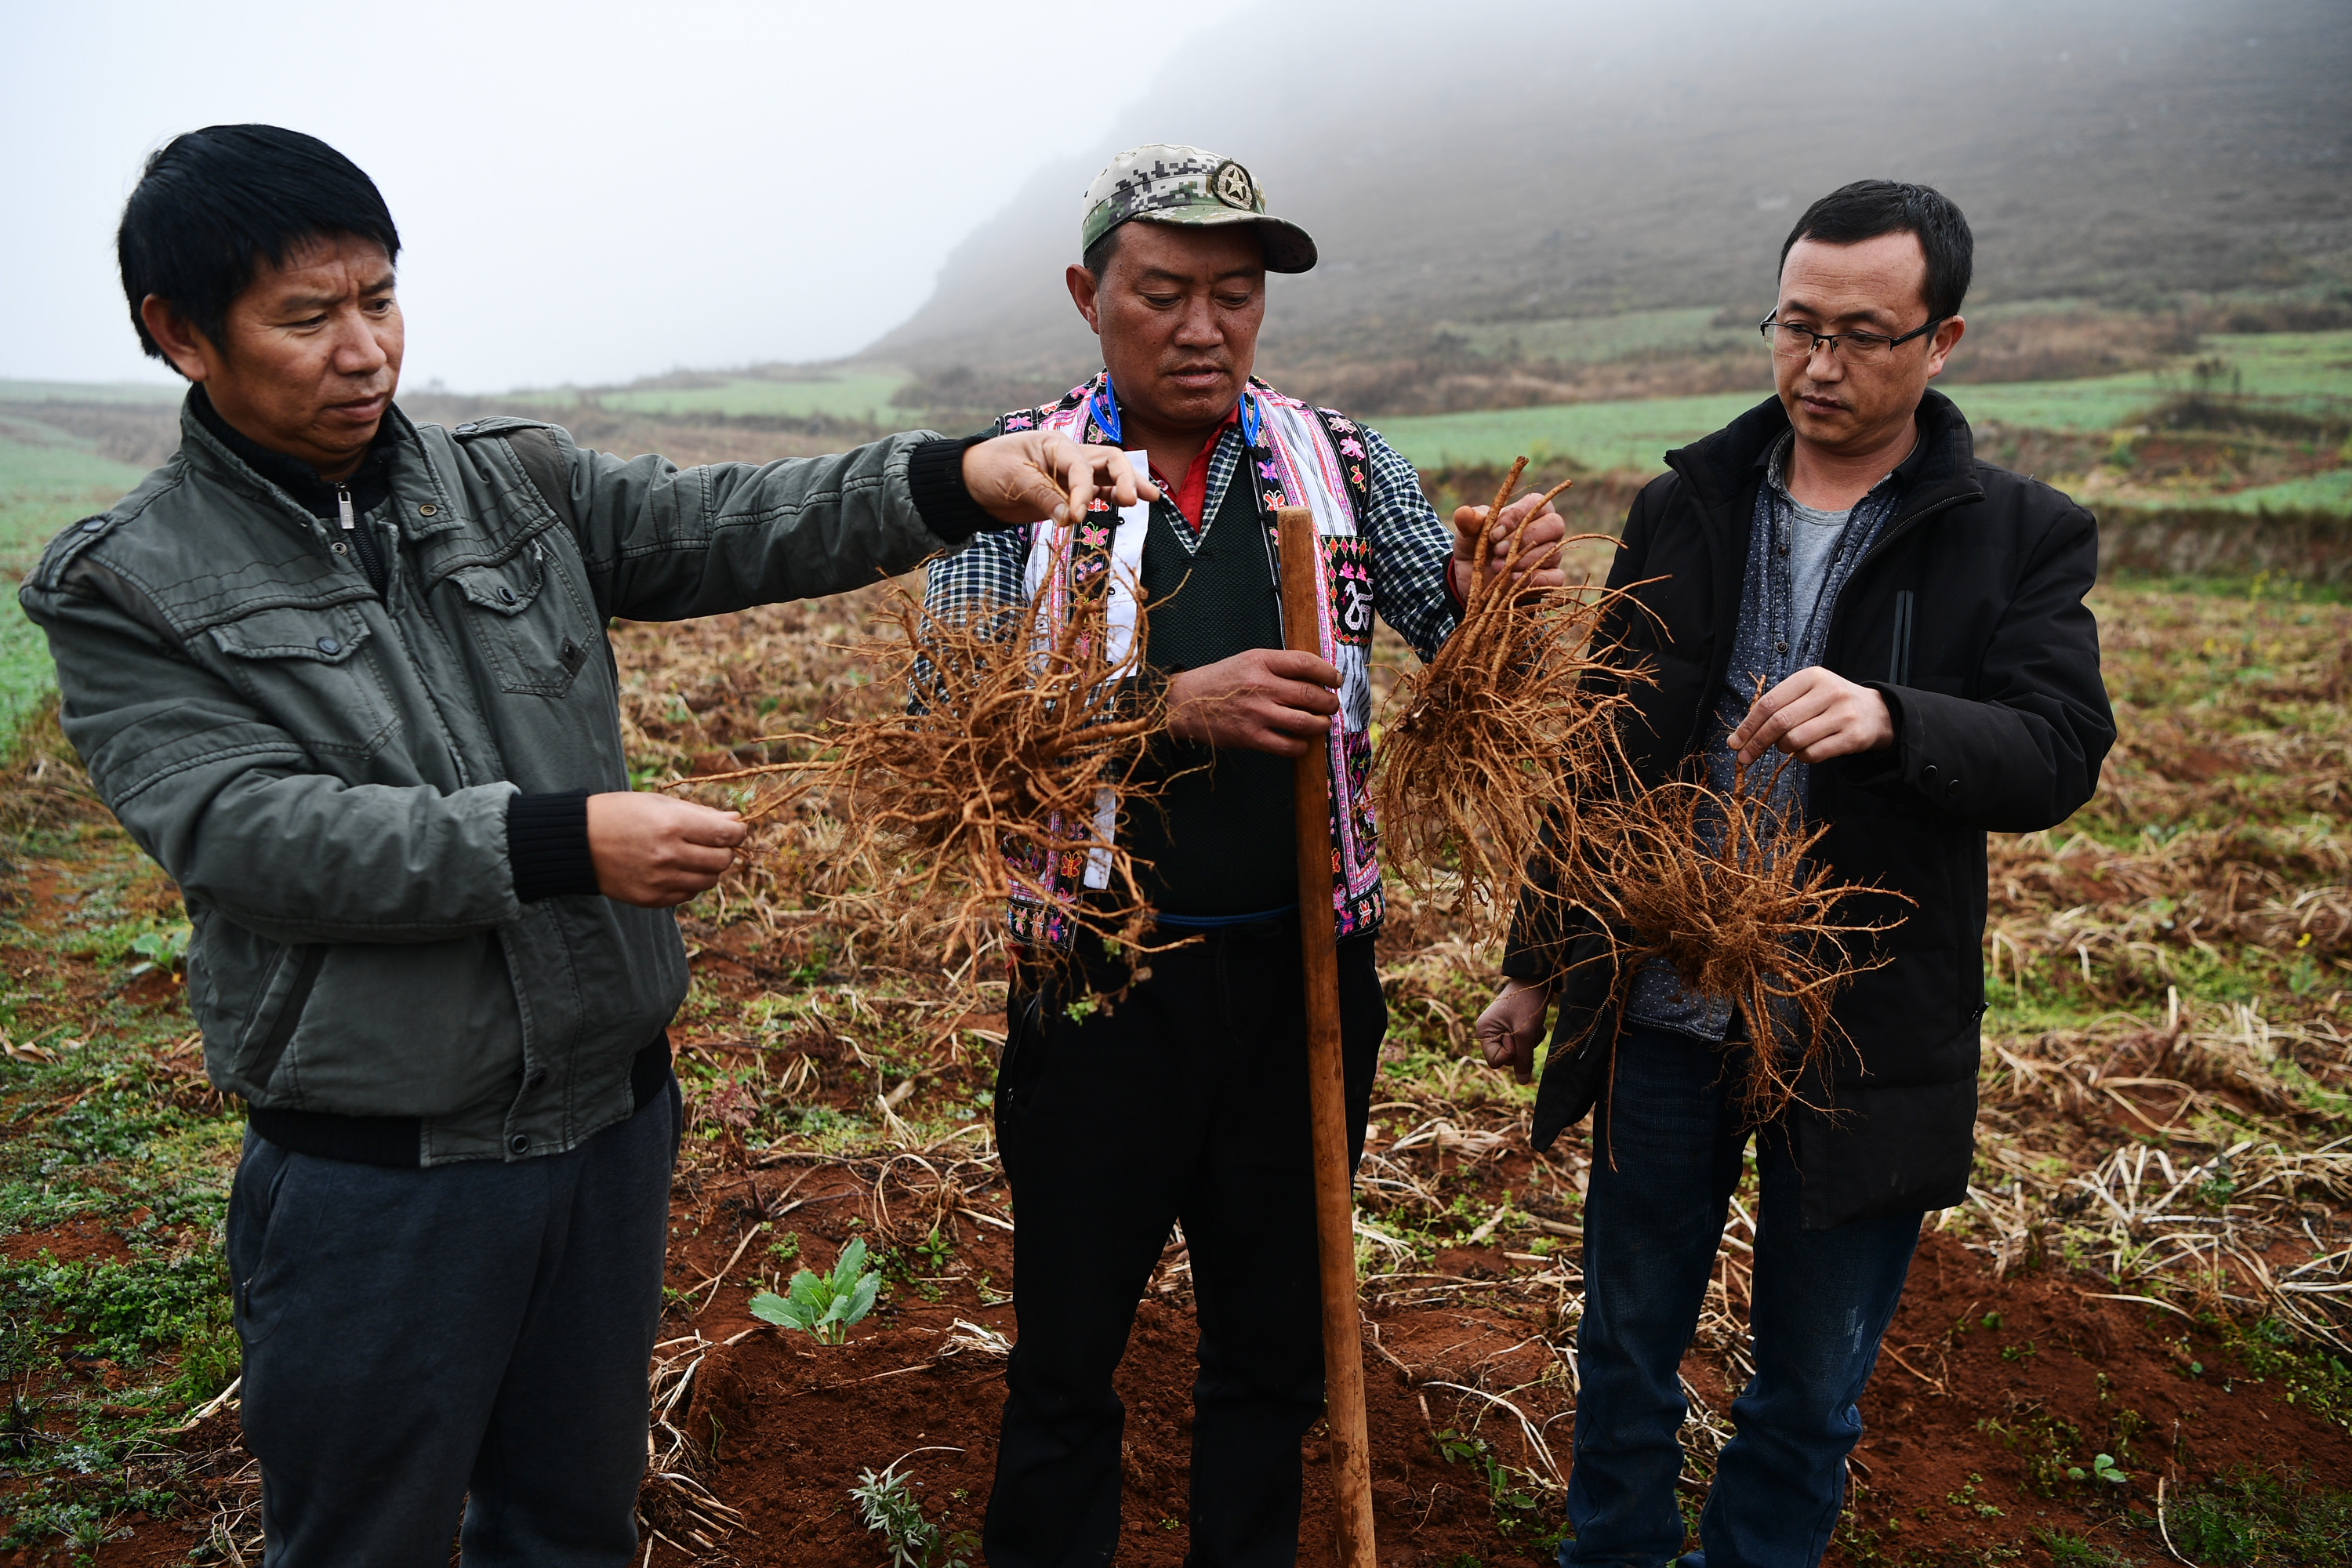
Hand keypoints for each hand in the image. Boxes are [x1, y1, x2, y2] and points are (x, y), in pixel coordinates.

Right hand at [586, 793, 747, 907]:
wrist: (578, 842)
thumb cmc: (621, 814)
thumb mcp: (659, 803)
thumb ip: (700, 814)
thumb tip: (736, 822)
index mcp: (672, 825)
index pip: (726, 834)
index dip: (738, 831)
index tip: (736, 829)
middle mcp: (668, 855)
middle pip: (722, 860)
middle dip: (725, 850)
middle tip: (714, 842)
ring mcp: (660, 880)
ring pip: (709, 881)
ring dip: (709, 868)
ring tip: (692, 855)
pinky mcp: (651, 899)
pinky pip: (688, 894)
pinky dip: (690, 882)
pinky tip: (676, 869)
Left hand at [961, 431, 1159, 526]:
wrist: (972, 482)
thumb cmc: (989, 469)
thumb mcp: (1013, 480)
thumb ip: (1043, 497)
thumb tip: (1070, 519)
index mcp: (1055, 445)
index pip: (1081, 467)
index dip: (1083, 492)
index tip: (1075, 516)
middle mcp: (1069, 456)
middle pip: (1109, 460)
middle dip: (1125, 477)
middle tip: (1133, 500)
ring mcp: (1071, 474)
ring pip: (1109, 474)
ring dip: (1129, 484)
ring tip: (1151, 498)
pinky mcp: (1068, 492)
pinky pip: (1097, 491)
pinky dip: (1112, 497)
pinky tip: (1127, 505)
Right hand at [1166, 648, 1341, 756]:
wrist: (1185, 703)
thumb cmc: (1220, 681)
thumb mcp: (1248, 661)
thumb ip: (1278, 666)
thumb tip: (1315, 678)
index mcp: (1261, 661)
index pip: (1306, 663)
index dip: (1328, 672)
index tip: (1337, 680)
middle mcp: (1261, 685)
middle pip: (1311, 694)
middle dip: (1329, 703)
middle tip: (1331, 706)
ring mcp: (1257, 712)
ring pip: (1305, 722)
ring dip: (1321, 725)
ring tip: (1321, 724)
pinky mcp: (1251, 736)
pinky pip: (1288, 745)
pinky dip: (1302, 746)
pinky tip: (1302, 743)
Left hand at [1450, 487, 1567, 599]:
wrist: (1473, 578)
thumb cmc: (1476, 546)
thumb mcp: (1468, 533)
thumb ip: (1469, 522)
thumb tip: (1463, 513)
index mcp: (1530, 510)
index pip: (1535, 503)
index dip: (1515, 517)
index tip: (1493, 534)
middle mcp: (1547, 530)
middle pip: (1554, 525)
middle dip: (1523, 539)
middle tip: (1497, 551)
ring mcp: (1551, 554)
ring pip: (1552, 552)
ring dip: (1523, 560)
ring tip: (1497, 567)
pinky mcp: (1551, 578)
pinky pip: (1556, 577)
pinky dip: (1536, 579)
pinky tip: (1514, 580)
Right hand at [1476, 978, 1551, 1084]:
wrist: (1537, 978)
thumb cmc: (1527, 1003)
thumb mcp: (1526, 1033)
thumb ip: (1524, 1060)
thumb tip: (1522, 1082)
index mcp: (1484, 1031)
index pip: (1495, 1061)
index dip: (1510, 1053)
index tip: (1516, 1036)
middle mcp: (1490, 1032)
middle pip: (1508, 1058)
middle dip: (1521, 1047)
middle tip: (1525, 1027)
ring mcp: (1501, 1029)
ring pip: (1518, 1052)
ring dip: (1529, 1041)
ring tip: (1531, 1023)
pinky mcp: (1513, 1027)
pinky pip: (1524, 1043)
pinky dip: (1532, 1036)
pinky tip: (1534, 1022)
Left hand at [1728, 666, 1893, 765]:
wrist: (1877, 712)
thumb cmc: (1831, 703)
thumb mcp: (1808, 692)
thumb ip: (1778, 707)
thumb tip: (1740, 737)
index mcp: (1811, 676)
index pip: (1769, 702)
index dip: (1747, 725)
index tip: (1734, 743)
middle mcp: (1828, 692)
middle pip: (1779, 722)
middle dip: (1756, 742)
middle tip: (1744, 758)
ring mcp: (1842, 714)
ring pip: (1795, 740)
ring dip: (1783, 749)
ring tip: (1788, 745)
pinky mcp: (1852, 736)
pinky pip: (1813, 754)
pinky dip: (1802, 757)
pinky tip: (1805, 751)